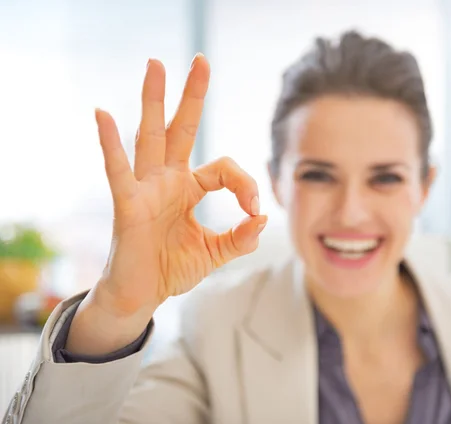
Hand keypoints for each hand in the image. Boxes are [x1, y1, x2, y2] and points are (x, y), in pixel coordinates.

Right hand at [91, 54, 266, 319]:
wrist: (143, 295)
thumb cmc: (172, 269)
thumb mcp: (215, 253)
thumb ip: (240, 238)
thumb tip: (263, 218)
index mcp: (189, 188)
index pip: (223, 169)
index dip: (245, 185)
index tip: (254, 211)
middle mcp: (167, 180)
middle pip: (181, 129)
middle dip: (191, 96)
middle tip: (201, 60)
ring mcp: (146, 189)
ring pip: (150, 137)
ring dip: (153, 101)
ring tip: (156, 65)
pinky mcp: (127, 205)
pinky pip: (118, 171)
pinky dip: (110, 144)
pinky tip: (103, 115)